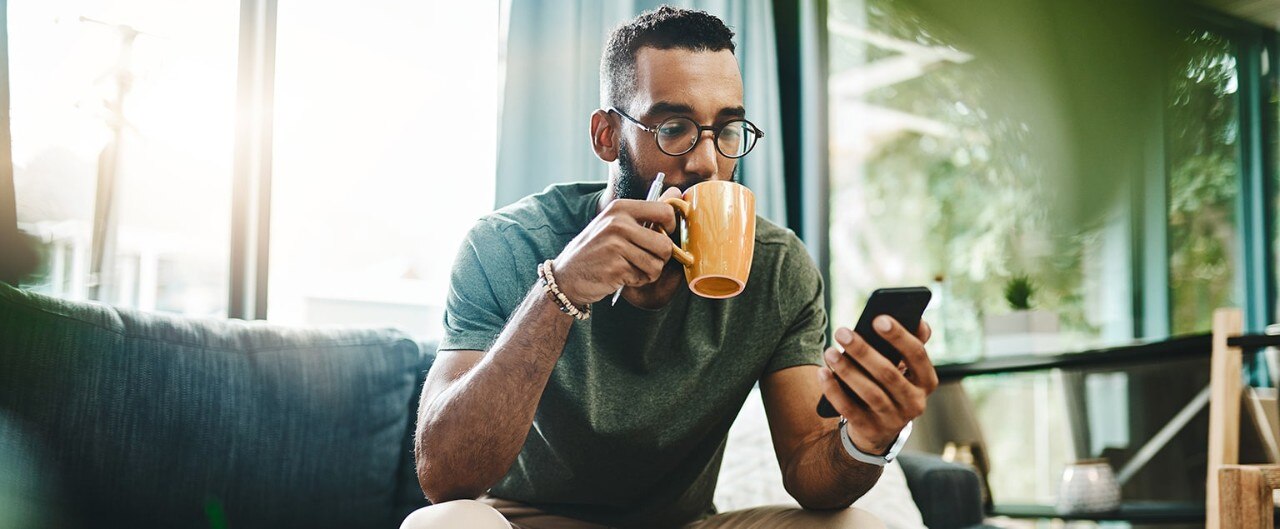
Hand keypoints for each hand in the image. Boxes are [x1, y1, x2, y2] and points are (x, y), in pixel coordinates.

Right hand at [552, 187, 681, 304]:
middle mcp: (618, 223)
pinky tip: (621, 276)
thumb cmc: (597, 249)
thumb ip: (647, 210)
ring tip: (631, 268)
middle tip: (646, 259)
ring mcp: (615, 246)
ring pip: (657, 265)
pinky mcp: (615, 268)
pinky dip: (636, 281)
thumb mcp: (616, 223)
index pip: (665, 211)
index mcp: (621, 208)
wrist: (567, 275)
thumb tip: (677, 192)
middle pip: (665, 245)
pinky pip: (643, 277)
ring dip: (648, 272)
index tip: (663, 235)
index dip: (671, 228)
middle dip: (661, 258)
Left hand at [817, 317, 936, 454]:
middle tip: (842, 332)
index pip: (917, 355)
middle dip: (863, 351)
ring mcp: (894, 420)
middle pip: (888, 374)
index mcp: (927, 381)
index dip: (899, 336)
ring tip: (829, 351)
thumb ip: (912, 343)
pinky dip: (834, 390)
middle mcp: (915, 402)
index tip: (878, 318)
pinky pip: (849, 409)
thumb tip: (919, 319)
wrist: (878, 429)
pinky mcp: (871, 430)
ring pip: (869, 393)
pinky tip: (822, 372)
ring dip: (847, 370)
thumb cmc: (890, 385)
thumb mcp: (904, 367)